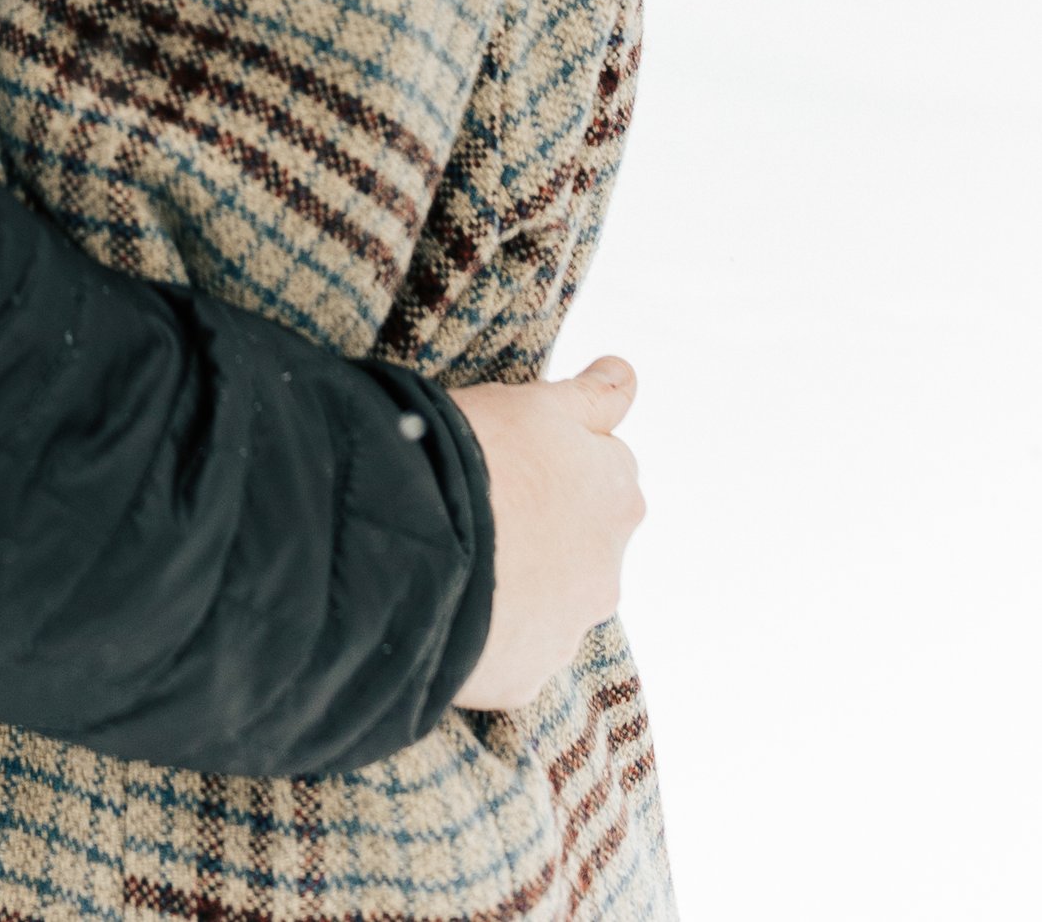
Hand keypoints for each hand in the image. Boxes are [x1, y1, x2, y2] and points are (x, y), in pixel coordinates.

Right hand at [448, 357, 646, 708]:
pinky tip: (451, 600)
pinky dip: (490, 628)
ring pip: (550, 598)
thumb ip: (590, 397)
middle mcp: (607, 569)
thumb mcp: (534, 404)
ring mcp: (567, 629)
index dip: (557, 458)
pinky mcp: (525, 675)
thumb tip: (627, 373)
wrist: (420, 544)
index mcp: (617, 496)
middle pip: (583, 539)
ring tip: (463, 554)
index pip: (605, 468)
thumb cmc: (476, 456)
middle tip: (487, 502)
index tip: (516, 453)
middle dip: (549, 525)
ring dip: (521, 579)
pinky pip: (511, 648)